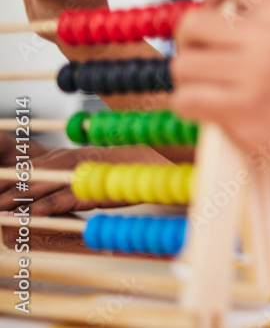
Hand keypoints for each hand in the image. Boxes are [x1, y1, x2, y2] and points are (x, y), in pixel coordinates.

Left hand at [0, 137, 158, 215]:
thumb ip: (70, 176)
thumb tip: (55, 190)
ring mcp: (73, 174)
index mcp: (64, 154)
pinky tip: (21, 218)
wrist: (151, 162)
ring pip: (32, 188)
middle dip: (3, 189)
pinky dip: (35, 211)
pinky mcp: (84, 190)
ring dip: (9, 201)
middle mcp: (64, 160)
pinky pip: (54, 202)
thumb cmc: (122, 169)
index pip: (27, 165)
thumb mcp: (90, 170)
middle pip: (23, 176)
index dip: (7, 177)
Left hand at [171, 0, 269, 174]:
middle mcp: (269, 39)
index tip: (213, 6)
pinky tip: (209, 109)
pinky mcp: (241, 110)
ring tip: (209, 88)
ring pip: (183, 65)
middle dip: (187, 43)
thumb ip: (257, 22)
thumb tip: (202, 11)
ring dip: (188, 80)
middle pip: (191, 23)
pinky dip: (189, 106)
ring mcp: (255, 75)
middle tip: (202, 57)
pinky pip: (185, 99)